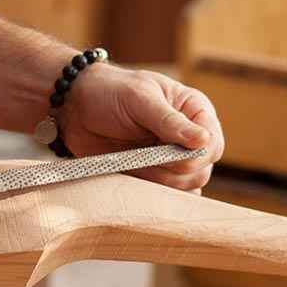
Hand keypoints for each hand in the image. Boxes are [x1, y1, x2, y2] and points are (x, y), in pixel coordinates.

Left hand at [58, 64, 223, 192]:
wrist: (73, 108)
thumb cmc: (108, 91)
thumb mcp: (139, 98)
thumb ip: (169, 121)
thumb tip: (202, 140)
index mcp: (193, 111)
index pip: (213, 144)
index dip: (198, 155)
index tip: (170, 150)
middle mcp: (187, 137)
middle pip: (201, 171)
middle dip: (173, 169)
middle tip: (145, 153)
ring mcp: (170, 158)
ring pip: (184, 187)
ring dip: (158, 179)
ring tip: (133, 158)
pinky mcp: (151, 175)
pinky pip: (165, 196)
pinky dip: (151, 193)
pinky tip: (135, 176)